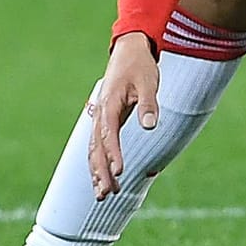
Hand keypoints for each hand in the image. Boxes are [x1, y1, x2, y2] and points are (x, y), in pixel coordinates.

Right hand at [87, 33, 159, 198]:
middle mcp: (100, 115)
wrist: (129, 50)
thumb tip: (151, 125)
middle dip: (101, 172)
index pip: (109, 135)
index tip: (119, 172)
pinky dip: (98, 163)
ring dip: (97, 172)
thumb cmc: (139, 66)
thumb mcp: (147, 82)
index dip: (113, 154)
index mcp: (109, 105)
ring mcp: (100, 119)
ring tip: (103, 195)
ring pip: (94, 151)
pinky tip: (102, 180)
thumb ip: (148, 104)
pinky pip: (97, 146)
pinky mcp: (104, 121)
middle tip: (107, 194)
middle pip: (96, 148)